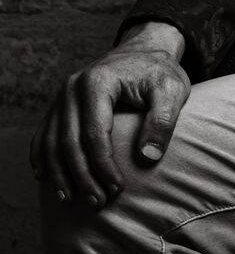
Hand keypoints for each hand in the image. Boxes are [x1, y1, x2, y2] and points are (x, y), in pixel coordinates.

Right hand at [29, 22, 190, 211]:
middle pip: (69, 142)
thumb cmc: (159, 72)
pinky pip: (42, 136)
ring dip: (60, 175)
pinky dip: (42, 160)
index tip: (118, 188)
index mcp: (99, 81)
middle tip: (98, 202)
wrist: (144, 51)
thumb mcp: (172, 90)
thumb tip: (148, 158)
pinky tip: (47, 180)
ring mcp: (62, 96)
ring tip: (73, 200)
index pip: (95, 133)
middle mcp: (73, 87)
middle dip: (82, 177)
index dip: (104, 165)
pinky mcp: (59, 105)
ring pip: (50, 143)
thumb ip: (163, 120)